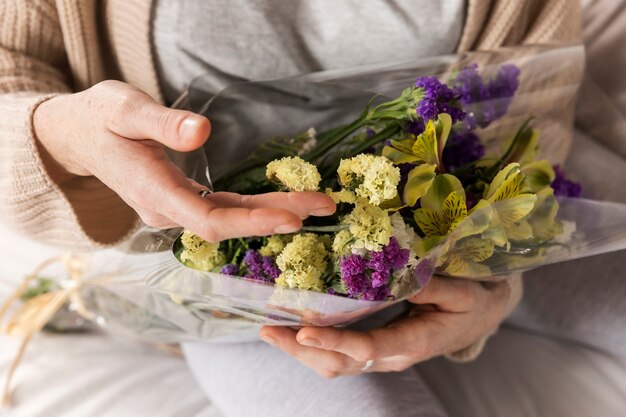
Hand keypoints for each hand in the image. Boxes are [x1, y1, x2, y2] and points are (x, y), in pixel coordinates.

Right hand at [33, 80, 335, 240]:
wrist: (77, 136)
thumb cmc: (98, 119)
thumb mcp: (123, 109)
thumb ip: (161, 123)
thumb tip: (202, 132)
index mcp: (152, 192)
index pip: (208, 219)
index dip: (250, 222)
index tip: (292, 218)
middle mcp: (165, 209)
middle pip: (228, 222)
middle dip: (277, 215)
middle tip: (326, 206)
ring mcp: (173, 208)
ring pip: (229, 217)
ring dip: (273, 211)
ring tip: (318, 203)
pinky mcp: (181, 201)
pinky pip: (222, 209)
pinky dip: (255, 207)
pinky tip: (284, 202)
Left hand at [260, 276, 511, 377]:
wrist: (479, 318)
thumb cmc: (472, 302)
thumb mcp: (461, 292)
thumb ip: (431, 286)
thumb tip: (397, 276)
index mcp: (412, 342)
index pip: (366, 348)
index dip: (334, 341)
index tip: (303, 330)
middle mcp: (391, 355)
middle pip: (339, 364)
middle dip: (301, 349)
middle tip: (268, 329)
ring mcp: (380, 354)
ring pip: (334, 364)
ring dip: (300, 350)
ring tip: (269, 329)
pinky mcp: (374, 346)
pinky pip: (339, 353)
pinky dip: (312, 343)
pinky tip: (292, 325)